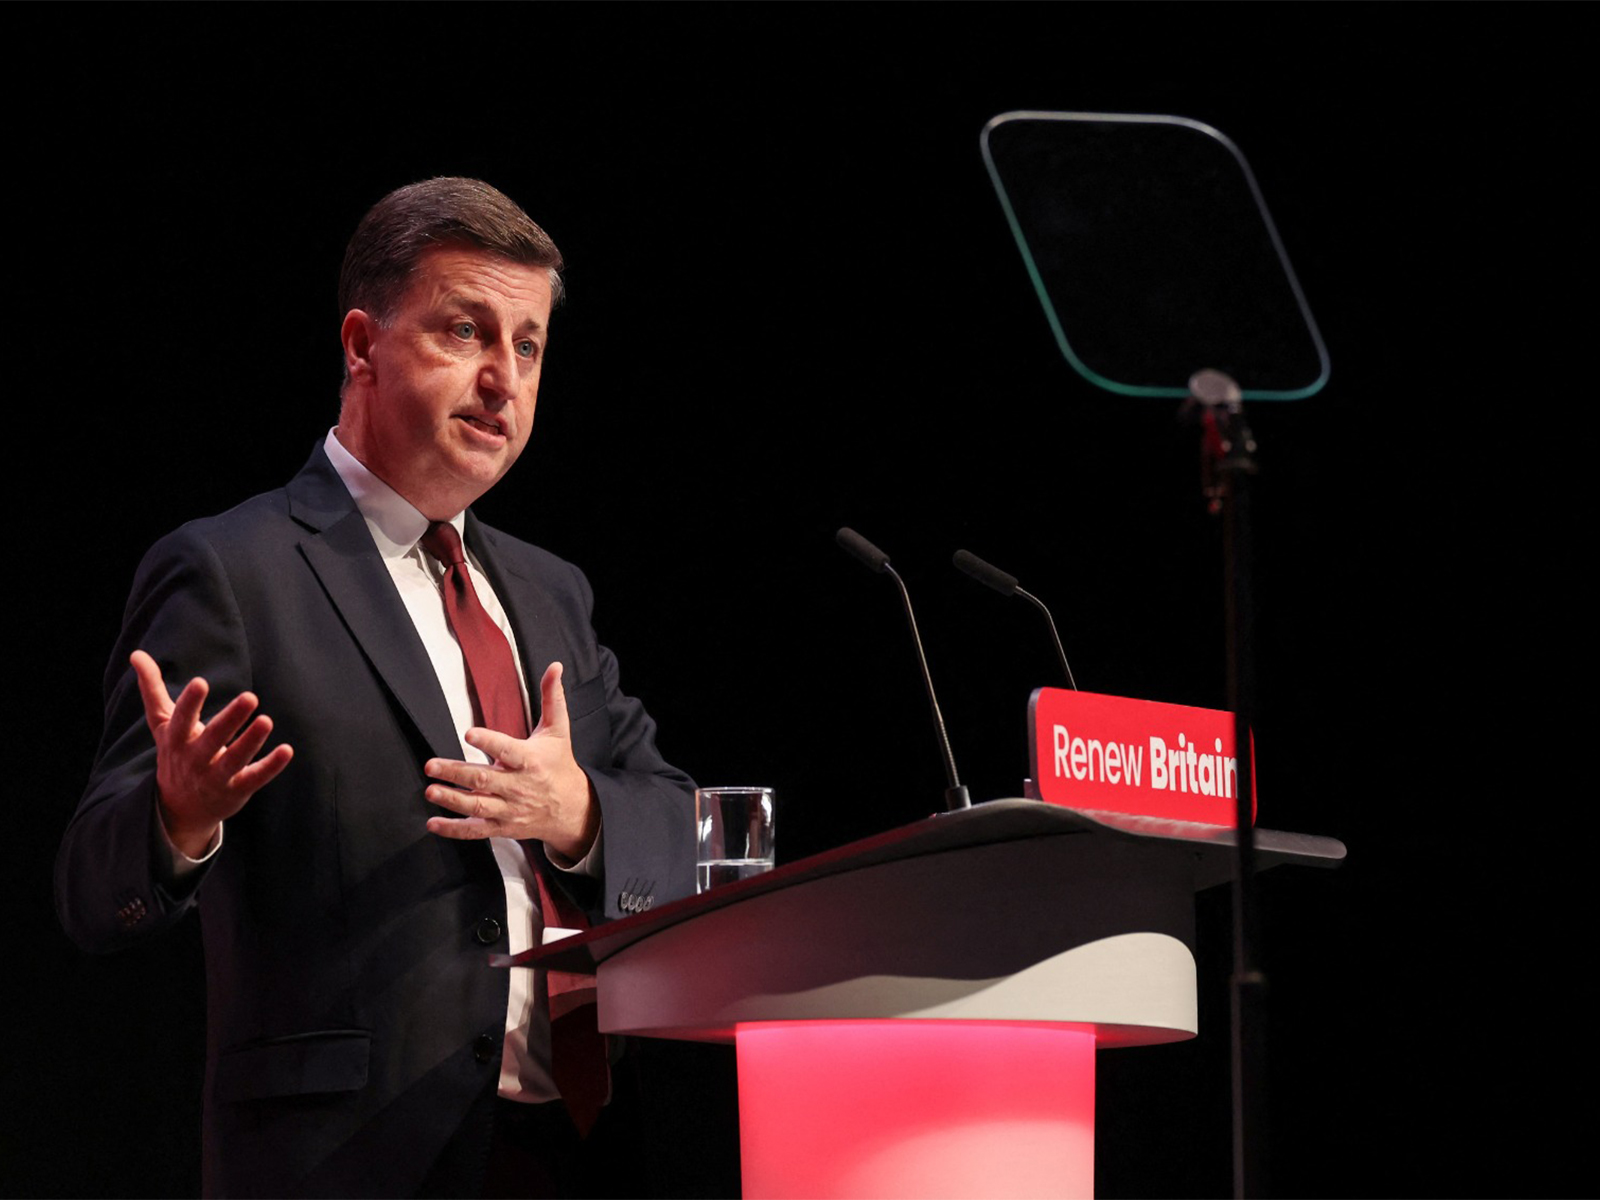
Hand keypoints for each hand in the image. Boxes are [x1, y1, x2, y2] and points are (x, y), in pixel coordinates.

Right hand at [131, 649, 294, 858]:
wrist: (178, 808)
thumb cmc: (176, 753)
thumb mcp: (162, 724)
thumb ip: (153, 690)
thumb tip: (136, 653)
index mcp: (177, 740)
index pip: (181, 720)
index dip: (189, 703)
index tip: (200, 682)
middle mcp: (195, 759)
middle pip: (212, 739)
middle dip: (230, 719)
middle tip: (250, 697)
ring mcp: (215, 777)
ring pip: (234, 759)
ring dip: (251, 741)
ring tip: (267, 720)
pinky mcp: (236, 790)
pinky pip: (255, 778)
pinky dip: (270, 766)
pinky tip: (287, 750)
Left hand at [424, 662, 599, 861]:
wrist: (573, 808)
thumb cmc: (560, 765)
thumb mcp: (559, 730)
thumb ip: (553, 698)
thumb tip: (555, 666)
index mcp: (530, 761)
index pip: (508, 750)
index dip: (488, 742)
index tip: (469, 734)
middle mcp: (519, 787)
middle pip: (483, 780)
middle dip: (456, 773)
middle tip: (431, 765)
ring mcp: (510, 808)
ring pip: (477, 806)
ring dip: (452, 800)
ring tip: (430, 790)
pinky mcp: (503, 826)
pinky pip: (476, 830)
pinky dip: (454, 829)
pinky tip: (433, 823)